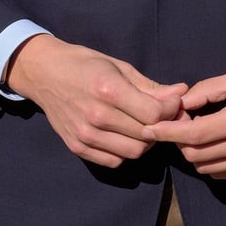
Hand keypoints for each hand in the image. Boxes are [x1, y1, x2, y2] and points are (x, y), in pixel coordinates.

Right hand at [4, 35, 186, 167]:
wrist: (44, 73)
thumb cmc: (85, 64)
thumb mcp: (119, 67)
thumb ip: (150, 86)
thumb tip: (181, 93)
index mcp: (108, 90)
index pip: (154, 114)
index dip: (172, 110)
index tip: (173, 102)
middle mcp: (96, 115)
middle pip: (146, 135)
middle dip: (162, 126)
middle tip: (163, 116)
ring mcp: (85, 134)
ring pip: (133, 152)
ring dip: (146, 141)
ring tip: (144, 126)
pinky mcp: (77, 147)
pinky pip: (114, 161)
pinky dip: (125, 151)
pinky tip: (125, 135)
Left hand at [150, 67, 225, 178]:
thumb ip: (205, 91)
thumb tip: (177, 105)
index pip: (193, 135)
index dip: (166, 133)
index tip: (149, 128)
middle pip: (195, 155)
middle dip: (179, 142)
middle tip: (179, 124)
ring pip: (205, 167)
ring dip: (193, 152)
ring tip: (197, 132)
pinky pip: (221, 173)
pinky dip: (209, 161)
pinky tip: (214, 144)